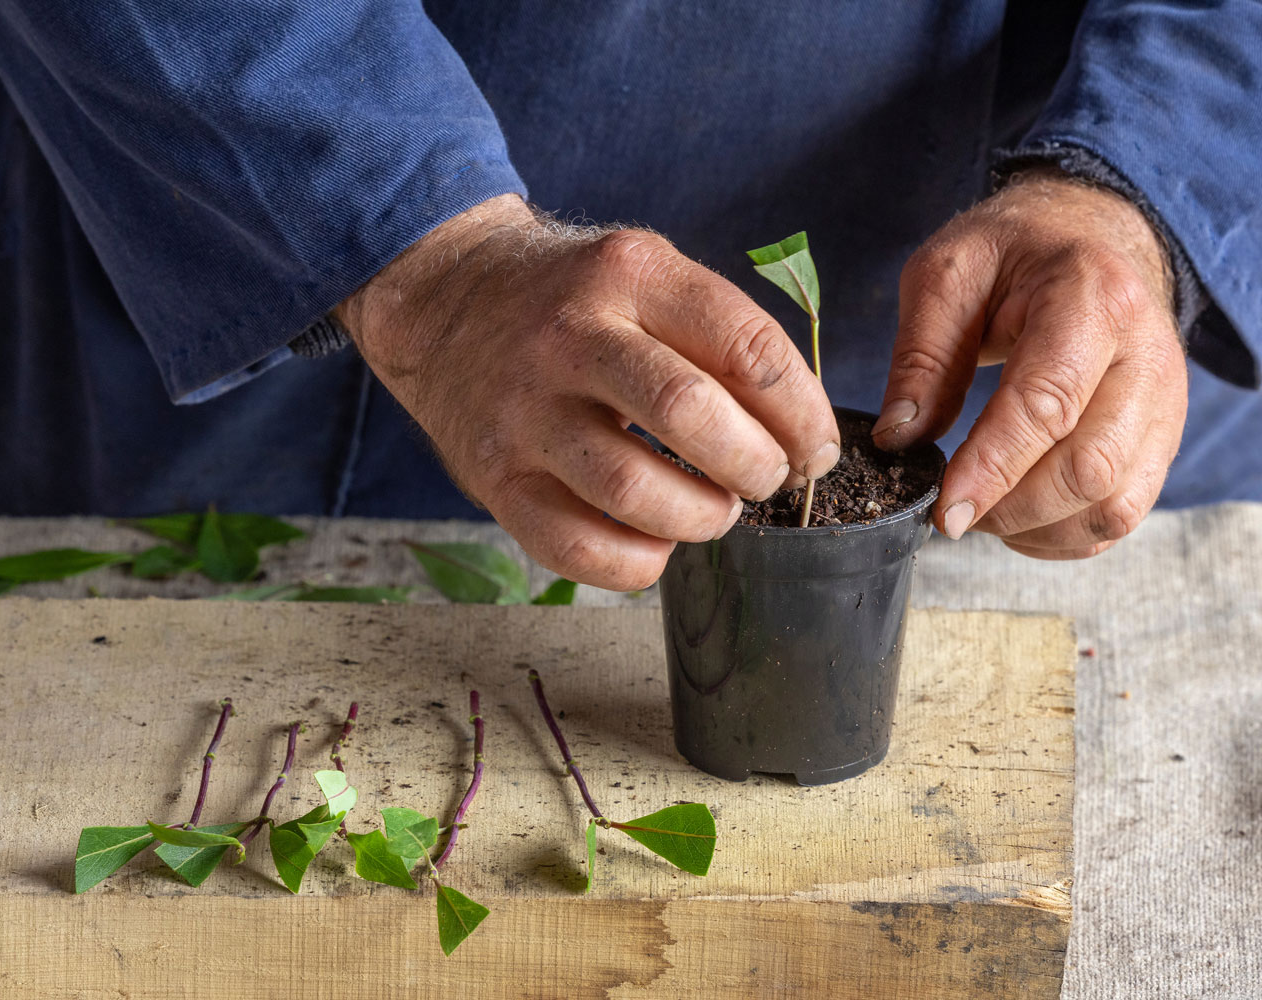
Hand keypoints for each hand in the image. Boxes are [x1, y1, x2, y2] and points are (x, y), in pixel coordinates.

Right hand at [337, 194, 839, 589]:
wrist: (447, 302)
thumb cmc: (573, 300)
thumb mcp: (644, 273)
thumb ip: (720, 336)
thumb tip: (804, 440)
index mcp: (627, 274)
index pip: (745, 346)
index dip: (801, 412)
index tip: (813, 447)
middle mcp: (569, 338)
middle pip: (690, 414)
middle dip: (755, 464)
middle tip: (765, 478)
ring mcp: (524, 412)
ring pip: (634, 491)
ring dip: (700, 517)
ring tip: (712, 510)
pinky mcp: (493, 478)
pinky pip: (576, 547)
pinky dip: (637, 562)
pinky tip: (655, 541)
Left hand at [874, 169, 1188, 558]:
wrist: (1091, 236)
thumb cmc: (1013, 252)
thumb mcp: (947, 274)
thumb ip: (921, 355)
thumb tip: (900, 439)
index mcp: (1093, 298)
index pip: (1047, 405)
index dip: (993, 469)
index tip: (945, 511)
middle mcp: (1148, 355)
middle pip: (1091, 468)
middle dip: (1012, 508)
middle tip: (953, 510)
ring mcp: (1166, 402)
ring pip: (1115, 504)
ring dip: (1040, 529)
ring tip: (985, 512)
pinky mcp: (1164, 437)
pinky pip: (1125, 513)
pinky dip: (1067, 535)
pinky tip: (1022, 518)